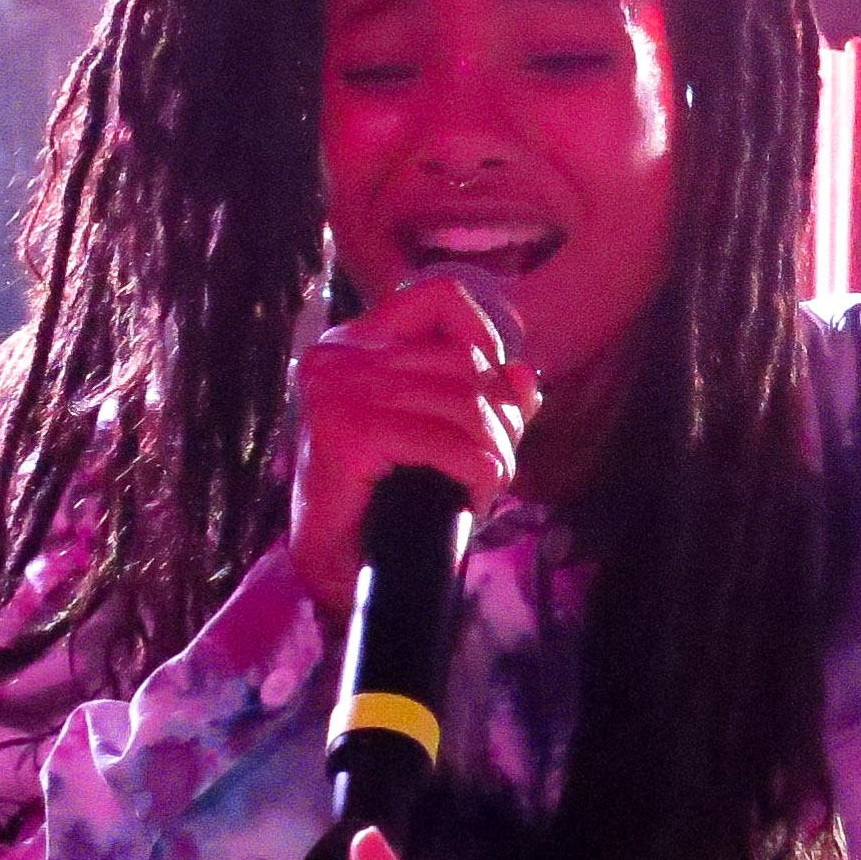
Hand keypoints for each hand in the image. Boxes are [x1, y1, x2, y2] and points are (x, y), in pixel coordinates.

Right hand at [286, 274, 539, 624]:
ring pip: (462, 402)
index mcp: (357, 341)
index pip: (440, 297)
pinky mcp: (347, 432)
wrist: (334, 562)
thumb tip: (526, 375)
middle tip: (502, 463)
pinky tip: (475, 497)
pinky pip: (444, 443)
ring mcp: (338, 389)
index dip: (487, 335)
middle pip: (463, 359)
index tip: (496, 389)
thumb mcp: (441, 433)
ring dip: (495, 451)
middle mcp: (341, 354)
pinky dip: (476, 473)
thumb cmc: (386, 496)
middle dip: (502, 416)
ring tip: (491, 484)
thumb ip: (483, 398)